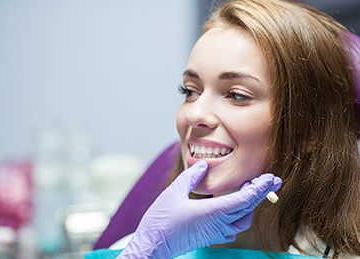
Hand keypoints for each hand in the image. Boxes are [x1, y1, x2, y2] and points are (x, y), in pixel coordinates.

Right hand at [118, 160, 281, 258]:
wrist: (153, 245)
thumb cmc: (161, 220)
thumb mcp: (174, 192)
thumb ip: (191, 176)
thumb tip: (203, 165)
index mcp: (212, 211)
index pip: (245, 199)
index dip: (260, 188)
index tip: (271, 178)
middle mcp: (218, 223)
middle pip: (248, 208)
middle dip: (262, 193)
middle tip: (271, 180)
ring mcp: (215, 232)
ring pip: (243, 220)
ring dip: (251, 205)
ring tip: (250, 191)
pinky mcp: (210, 237)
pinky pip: (233, 229)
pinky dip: (240, 217)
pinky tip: (234, 209)